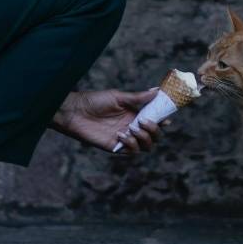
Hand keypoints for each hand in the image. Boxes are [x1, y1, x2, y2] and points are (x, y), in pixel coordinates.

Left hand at [52, 89, 166, 153]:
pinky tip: (120, 134)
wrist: (75, 111)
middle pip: (155, 136)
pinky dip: (131, 144)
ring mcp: (125, 138)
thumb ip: (137, 98)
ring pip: (147, 146)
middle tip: (145, 121)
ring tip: (133, 128)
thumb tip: (157, 92)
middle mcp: (133, 126)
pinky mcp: (116, 147)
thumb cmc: (95, 101)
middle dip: (155, 130)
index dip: (164, 120)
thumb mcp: (118, 97)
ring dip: (144, 138)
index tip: (167, 118)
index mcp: (135, 113)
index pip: (156, 119)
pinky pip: (132, 151)